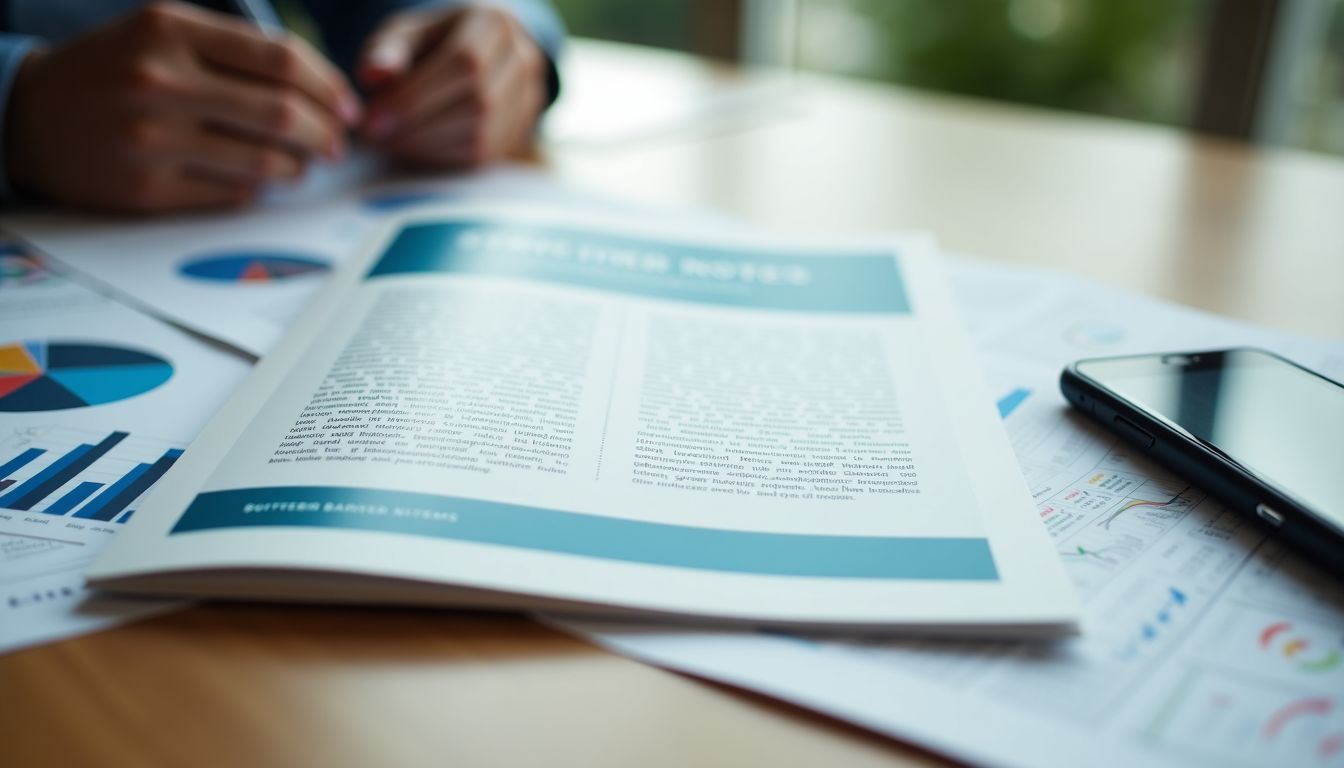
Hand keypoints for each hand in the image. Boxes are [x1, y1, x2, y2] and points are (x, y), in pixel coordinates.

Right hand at [5, 2, 360, 212]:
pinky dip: (259, 185)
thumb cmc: (117, 69)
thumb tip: (324, 91)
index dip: (329, 86)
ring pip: (265, 161)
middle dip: (325, 132)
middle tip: (337, 143)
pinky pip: (234, 192)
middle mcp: (160, 81)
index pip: (281, 60)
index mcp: (170, 30)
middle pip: (281, 113)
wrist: (31, 114)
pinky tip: (258, 176)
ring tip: (302, 162)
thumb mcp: (165, 32)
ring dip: (299, 166)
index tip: (347, 106)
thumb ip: (237, 50)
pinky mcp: (148, 189)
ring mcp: (152, 139)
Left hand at [358, 5, 546, 169]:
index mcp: (494, 23)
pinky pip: (483, 154)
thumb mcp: (407, 34)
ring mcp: (530, 97)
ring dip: (428, 146)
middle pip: (476, 103)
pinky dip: (443, 157)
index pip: (463, 63)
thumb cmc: (434, 42)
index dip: (417, 97)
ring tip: (391, 142)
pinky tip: (415, 149)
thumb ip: (387, 51)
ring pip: (482, 135)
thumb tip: (372, 75)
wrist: (479, 53)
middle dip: (419, 126)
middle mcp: (523, 59)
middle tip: (376, 137)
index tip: (374, 119)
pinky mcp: (522, 130)